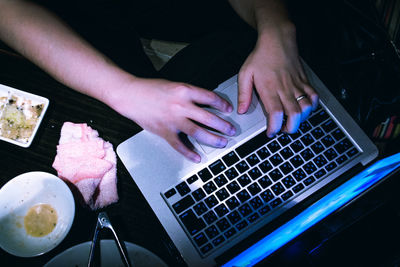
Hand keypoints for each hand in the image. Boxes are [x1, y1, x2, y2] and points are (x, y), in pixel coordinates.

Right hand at [109, 77, 235, 161]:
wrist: (130, 95)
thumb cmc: (151, 89)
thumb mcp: (174, 85)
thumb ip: (190, 94)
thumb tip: (206, 104)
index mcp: (184, 90)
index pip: (210, 97)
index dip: (222, 104)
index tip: (229, 110)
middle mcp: (181, 105)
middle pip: (208, 118)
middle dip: (223, 125)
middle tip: (231, 130)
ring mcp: (173, 120)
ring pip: (198, 132)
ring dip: (213, 139)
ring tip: (222, 142)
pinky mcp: (164, 131)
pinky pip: (180, 145)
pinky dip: (189, 153)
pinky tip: (197, 157)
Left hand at [238, 24, 318, 136]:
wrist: (278, 39)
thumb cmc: (261, 56)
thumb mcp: (245, 74)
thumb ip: (243, 94)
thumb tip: (241, 110)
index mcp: (270, 89)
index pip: (276, 114)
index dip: (275, 127)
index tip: (271, 132)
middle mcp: (285, 88)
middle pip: (294, 115)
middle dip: (290, 128)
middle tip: (283, 130)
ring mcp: (297, 85)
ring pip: (306, 108)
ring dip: (301, 119)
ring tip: (293, 121)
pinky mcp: (305, 81)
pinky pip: (314, 96)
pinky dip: (312, 106)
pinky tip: (304, 109)